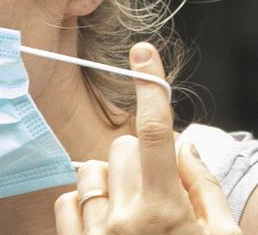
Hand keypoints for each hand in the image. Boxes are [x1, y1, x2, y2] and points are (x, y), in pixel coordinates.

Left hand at [54, 42, 242, 234]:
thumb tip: (186, 148)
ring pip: (91, 170)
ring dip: (111, 181)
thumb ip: (206, 190)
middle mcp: (124, 220)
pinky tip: (105, 224)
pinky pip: (68, 198)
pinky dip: (86, 202)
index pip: (155, 134)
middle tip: (157, 191)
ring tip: (130, 211)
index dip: (151, 88)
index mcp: (166, 214)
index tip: (143, 54)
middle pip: (123, 148)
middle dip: (143, 160)